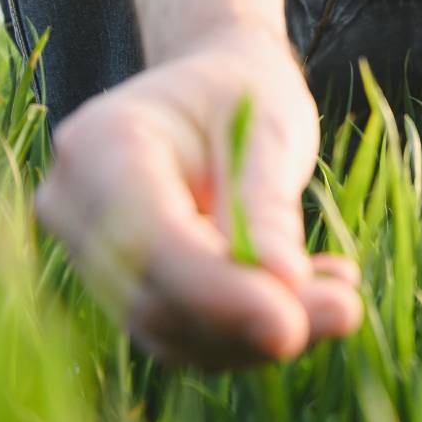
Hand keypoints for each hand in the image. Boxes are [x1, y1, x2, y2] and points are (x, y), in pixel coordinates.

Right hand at [31, 25, 361, 368]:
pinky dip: (250, 330)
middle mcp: (75, 205)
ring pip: (170, 329)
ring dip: (258, 334)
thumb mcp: (268, 126)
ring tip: (342, 302)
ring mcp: (90, 254)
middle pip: (156, 296)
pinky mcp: (124, 288)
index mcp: (101, 142)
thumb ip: (267, 207)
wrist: (214, 87)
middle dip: (250, 321)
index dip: (217, 292)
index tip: (290, 325)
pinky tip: (316, 297)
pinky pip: (183, 333)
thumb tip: (282, 286)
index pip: (150, 240)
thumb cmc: (243, 93)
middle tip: (346, 312)